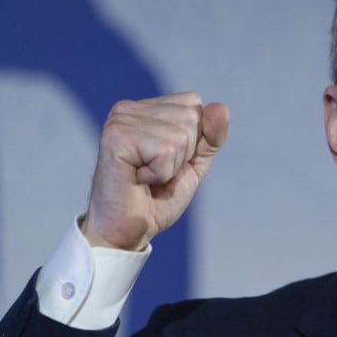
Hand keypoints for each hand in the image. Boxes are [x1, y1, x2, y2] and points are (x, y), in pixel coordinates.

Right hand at [82, 93, 229, 250]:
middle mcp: (129, 109)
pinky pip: (165, 150)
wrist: (126, 232)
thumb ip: (210, 136)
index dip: (193, 140)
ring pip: (179, 135)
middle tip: (155, 174)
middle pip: (189, 117)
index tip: (165, 162)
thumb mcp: (193, 163)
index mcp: (144, 109)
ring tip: (145, 177)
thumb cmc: (155, 199)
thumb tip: (221, 107)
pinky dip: (160, 173)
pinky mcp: (116, 138)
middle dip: (183, 154)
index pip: (192, 103)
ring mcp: (120, 121)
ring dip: (170, 166)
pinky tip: (138, 179)